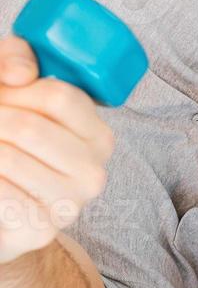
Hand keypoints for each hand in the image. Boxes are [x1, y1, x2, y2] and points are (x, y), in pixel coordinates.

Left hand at [0, 37, 113, 264]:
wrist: (0, 205)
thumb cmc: (7, 140)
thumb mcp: (11, 89)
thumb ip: (15, 59)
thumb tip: (21, 73)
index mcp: (97, 135)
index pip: (60, 97)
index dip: (13, 89)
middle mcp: (93, 171)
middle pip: (28, 126)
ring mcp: (71, 203)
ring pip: (8, 157)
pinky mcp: (41, 229)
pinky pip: (0, 192)